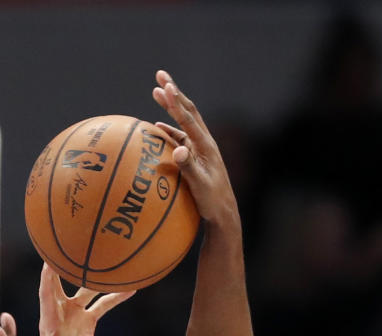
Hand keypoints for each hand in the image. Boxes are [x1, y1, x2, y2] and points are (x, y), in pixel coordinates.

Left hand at [30, 264, 130, 335]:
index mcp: (49, 321)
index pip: (46, 292)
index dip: (48, 275)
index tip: (50, 256)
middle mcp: (61, 313)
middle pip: (64, 282)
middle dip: (69, 264)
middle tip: (78, 242)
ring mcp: (75, 316)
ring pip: (88, 291)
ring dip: (99, 278)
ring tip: (114, 263)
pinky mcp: (87, 323)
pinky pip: (102, 306)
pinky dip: (115, 298)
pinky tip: (130, 289)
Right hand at [152, 69, 238, 229]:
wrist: (224, 214)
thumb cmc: (212, 201)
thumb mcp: (199, 185)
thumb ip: (188, 166)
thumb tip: (177, 150)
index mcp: (206, 145)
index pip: (189, 118)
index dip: (176, 102)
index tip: (166, 86)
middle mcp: (204, 142)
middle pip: (188, 110)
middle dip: (174, 93)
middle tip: (160, 75)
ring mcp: (200, 149)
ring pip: (184, 121)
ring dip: (171, 107)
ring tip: (158, 92)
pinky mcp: (195, 158)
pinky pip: (180, 137)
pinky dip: (169, 129)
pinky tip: (157, 128)